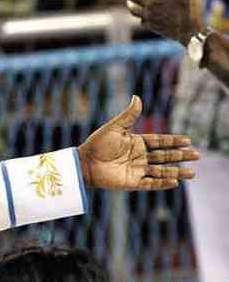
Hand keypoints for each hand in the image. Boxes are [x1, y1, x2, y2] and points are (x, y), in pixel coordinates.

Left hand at [78, 96, 198, 190]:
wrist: (85, 162)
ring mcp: (137, 170)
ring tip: (192, 173)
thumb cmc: (97, 143)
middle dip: (180, 155)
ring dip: (176, 172)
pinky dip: (163, 183)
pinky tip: (175, 182)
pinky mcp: (132, 182)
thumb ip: (129, 115)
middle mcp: (139, 156)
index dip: (173, 141)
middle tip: (197, 155)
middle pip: (164, 156)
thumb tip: (137, 97)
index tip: (188, 141)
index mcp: (136, 142)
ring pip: (161, 171)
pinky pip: (151, 183)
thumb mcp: (115, 127)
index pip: (159, 142)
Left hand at [117, 0, 206, 45]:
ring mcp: (149, 16)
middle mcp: (150, 4)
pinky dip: (141, 16)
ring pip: (134, 9)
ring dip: (130, 4)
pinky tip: (141, 15)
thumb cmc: (190, 6)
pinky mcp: (150, 26)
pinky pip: (141, 20)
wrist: (190, 30)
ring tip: (127, 2)